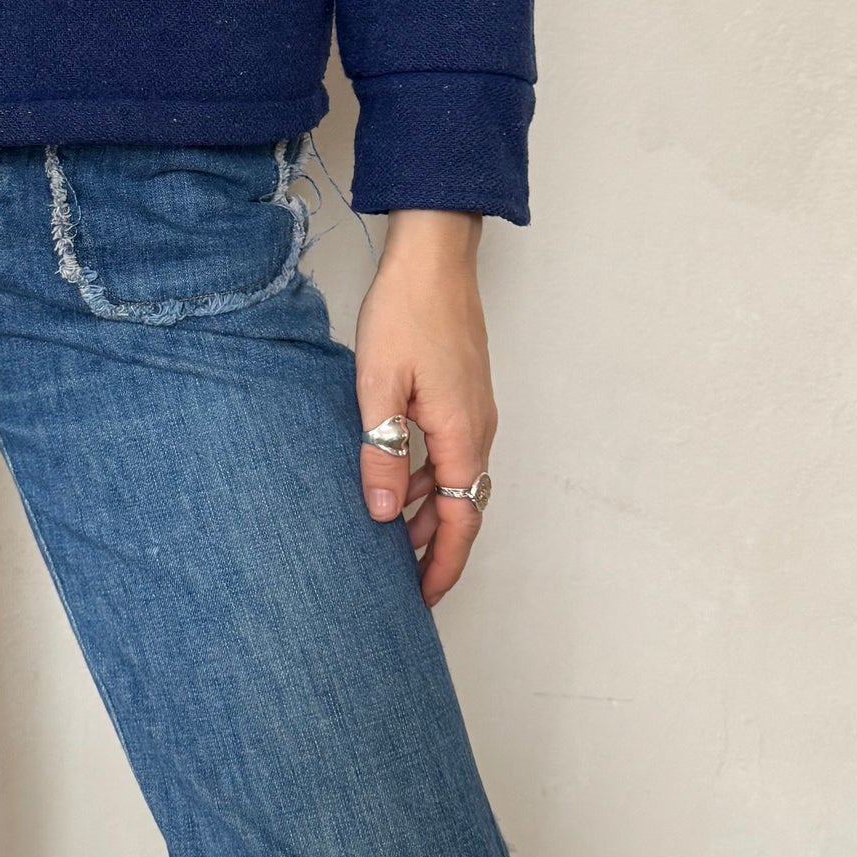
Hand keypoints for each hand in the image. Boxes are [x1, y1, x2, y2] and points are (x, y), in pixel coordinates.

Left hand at [354, 208, 494, 604]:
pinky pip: (450, 451)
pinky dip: (424, 475)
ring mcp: (474, 410)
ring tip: (384, 536)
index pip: (459, 520)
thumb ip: (381, 452)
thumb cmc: (406, 312)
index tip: (422, 601)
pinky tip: (391, 475)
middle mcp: (478, 429)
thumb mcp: (378, 387)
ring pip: (454, 479)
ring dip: (424, 510)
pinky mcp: (463, 393)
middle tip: (396, 581)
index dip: (442, 566)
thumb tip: (382, 514)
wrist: (434, 255)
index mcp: (462, 435)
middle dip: (432, 548)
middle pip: (461, 506)